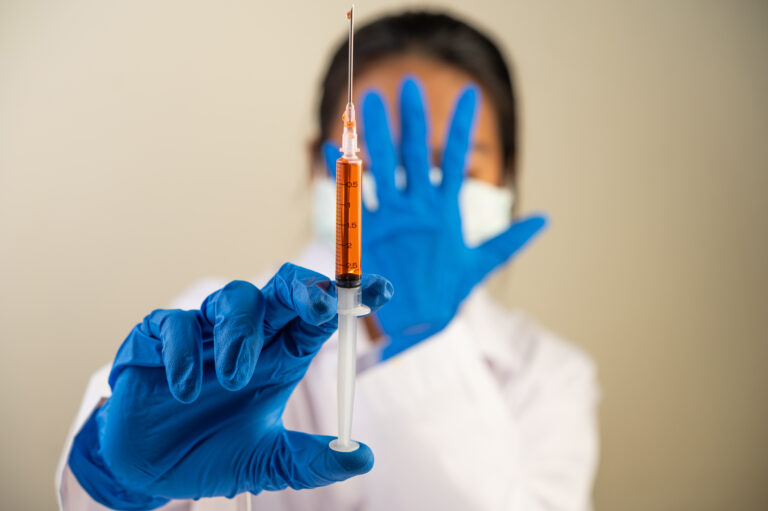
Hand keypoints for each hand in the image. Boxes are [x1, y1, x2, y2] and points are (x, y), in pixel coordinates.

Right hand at [69, 264, 392, 509]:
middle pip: (282, 289)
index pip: (321, 315)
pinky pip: (175, 324)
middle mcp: (249, 335)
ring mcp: (204, 332)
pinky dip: (183, 353)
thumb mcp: (267, 463)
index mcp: (281, 355)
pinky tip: (185, 390)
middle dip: (304, 289)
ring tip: (235, 378)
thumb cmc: (213, 455)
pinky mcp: (158, 338)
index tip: (381, 289)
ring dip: (240, 333)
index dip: (350, 297)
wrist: (148, 471)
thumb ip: (311, 460)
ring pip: (233, 299)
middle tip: (317, 308)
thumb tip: (363, 458)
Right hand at [324, 78, 545, 358]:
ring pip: (382, 166)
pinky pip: (353, 199)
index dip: (460, 126)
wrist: (418, 320)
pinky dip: (342, 175)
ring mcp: (392, 214)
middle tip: (411, 83)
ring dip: (376, 135)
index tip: (470, 94)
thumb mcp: (482, 264)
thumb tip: (546, 218)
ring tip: (369, 100)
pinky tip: (332, 149)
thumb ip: (510, 240)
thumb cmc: (449, 293)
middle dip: (413, 119)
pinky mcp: (368, 231)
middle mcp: (417, 205)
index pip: (453, 158)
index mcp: (443, 208)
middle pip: (413, 153)